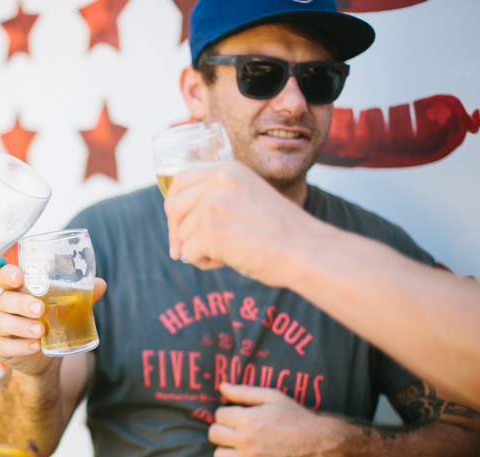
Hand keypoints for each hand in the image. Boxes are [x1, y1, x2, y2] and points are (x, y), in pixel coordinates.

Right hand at [0, 264, 105, 376]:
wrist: (42, 358)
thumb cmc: (50, 324)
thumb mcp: (65, 309)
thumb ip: (80, 296)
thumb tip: (101, 284)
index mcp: (17, 290)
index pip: (5, 276)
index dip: (8, 274)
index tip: (19, 276)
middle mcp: (3, 305)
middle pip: (4, 299)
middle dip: (21, 303)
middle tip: (40, 309)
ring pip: (0, 322)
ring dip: (21, 326)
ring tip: (41, 331)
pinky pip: (4, 345)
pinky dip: (20, 346)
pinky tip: (35, 346)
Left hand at [164, 161, 316, 285]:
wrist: (306, 250)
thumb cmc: (282, 232)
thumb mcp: (248, 198)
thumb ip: (218, 199)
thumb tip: (177, 222)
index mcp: (228, 169)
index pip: (180, 180)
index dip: (174, 206)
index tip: (177, 224)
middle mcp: (219, 181)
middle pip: (173, 207)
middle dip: (175, 232)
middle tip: (181, 251)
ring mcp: (213, 205)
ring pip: (182, 233)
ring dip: (198, 249)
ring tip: (230, 252)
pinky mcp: (211, 231)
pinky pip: (189, 254)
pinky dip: (204, 263)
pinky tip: (230, 260)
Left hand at [208, 383, 327, 456]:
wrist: (317, 442)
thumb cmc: (295, 416)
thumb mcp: (271, 396)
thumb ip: (243, 392)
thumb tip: (221, 387)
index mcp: (247, 419)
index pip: (218, 415)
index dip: (227, 412)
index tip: (237, 414)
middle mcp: (246, 441)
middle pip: (214, 435)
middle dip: (222, 428)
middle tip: (234, 428)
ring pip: (219, 456)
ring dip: (225, 448)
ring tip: (237, 443)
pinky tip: (248, 456)